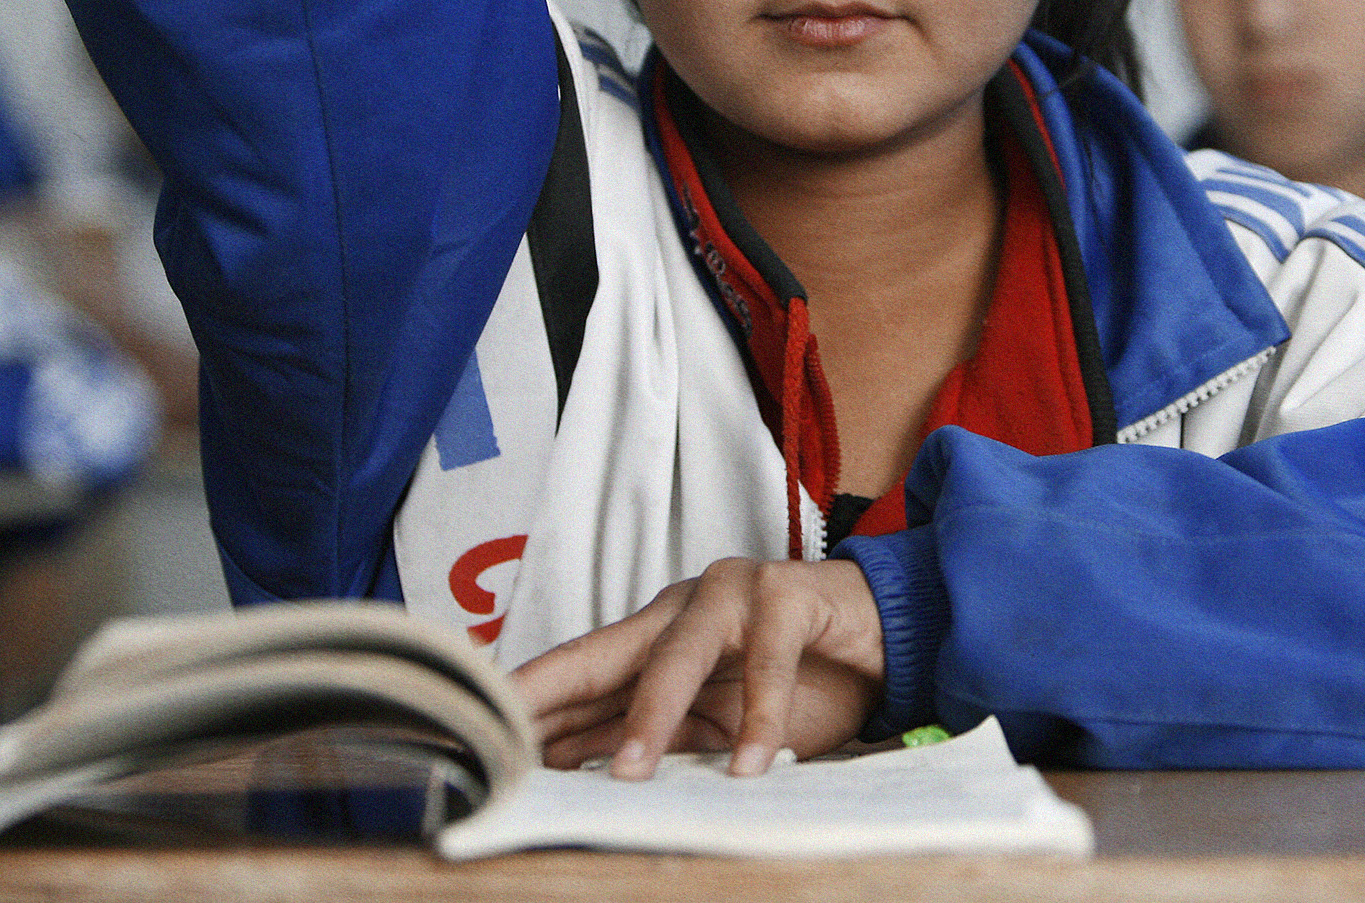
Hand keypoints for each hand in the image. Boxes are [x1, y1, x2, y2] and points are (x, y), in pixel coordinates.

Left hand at [513, 557, 885, 779]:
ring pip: (678, 653)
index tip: (478, 725)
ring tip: (630, 771)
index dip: (531, 695)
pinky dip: (759, 718)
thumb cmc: (798, 679)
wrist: (886, 637)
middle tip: (519, 748)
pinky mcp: (790, 596)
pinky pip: (767, 661)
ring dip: (652, 716)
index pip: (579, 666)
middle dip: (559, 700)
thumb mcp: (718, 720)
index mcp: (656, 632)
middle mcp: (683, 605)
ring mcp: (735, 593)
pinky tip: (751, 765)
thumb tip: (575, 766)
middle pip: (607, 653)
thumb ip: (657, 733)